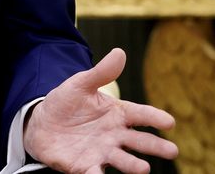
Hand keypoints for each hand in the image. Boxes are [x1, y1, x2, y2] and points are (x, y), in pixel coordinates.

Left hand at [22, 48, 177, 173]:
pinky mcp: (84, 166)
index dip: (154, 117)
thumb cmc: (67, 103)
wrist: (42, 124)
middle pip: (138, 140)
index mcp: (117, 114)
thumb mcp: (81, 84)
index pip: (140, 114)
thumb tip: (120, 52)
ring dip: (132, 164)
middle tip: (172, 151)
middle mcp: (114, 135)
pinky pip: (93, 173)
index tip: (169, 122)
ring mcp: (101, 152)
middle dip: (155, 146)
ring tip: (144, 169)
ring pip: (121, 159)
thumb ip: (101, 72)